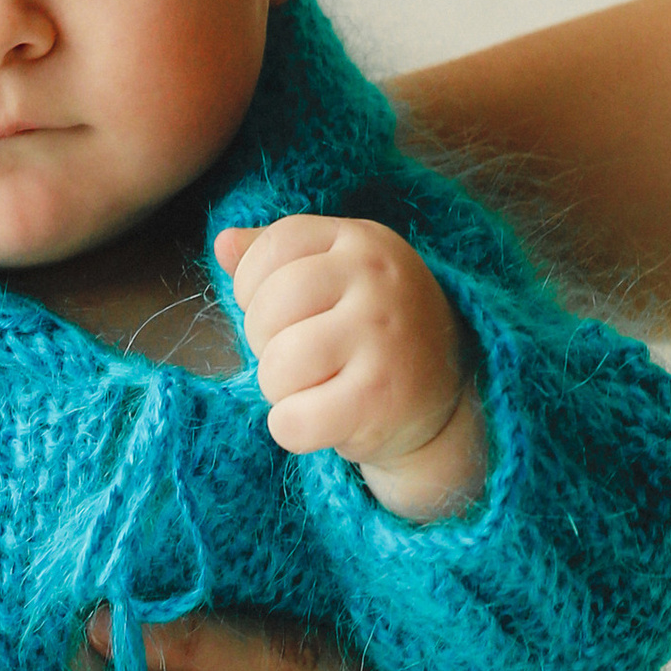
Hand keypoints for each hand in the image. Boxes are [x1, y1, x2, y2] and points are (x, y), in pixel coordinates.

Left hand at [215, 217, 487, 518]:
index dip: (253, 286)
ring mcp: (381, 338)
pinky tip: (322, 420)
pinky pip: (293, 420)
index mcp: (362, 241)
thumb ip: (279, 255)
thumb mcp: (338, 275)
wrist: (446, 393)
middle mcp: (377, 280)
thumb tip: (224, 243)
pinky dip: (292, 429)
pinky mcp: (379, 398)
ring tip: (313, 387)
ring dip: (279, 390)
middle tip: (298, 358)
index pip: (274, 248)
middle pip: (268, 310)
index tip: (280, 312)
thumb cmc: (373, 330)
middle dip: (264, 343)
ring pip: (277, 368)